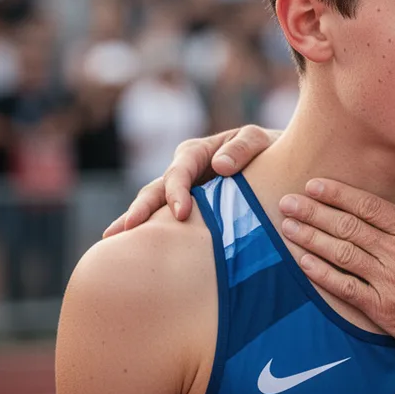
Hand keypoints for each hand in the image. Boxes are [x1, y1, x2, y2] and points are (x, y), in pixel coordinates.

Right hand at [103, 125, 279, 236]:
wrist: (280, 165)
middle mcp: (184, 173)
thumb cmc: (269, 148)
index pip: (179, 172)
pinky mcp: (190, 214)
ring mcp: (183, 194)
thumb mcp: (259, 139)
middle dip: (139, 210)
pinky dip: (151, 236)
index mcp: (197, 153)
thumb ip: (243, 147)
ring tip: (114, 245)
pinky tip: (135, 254)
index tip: (180, 213)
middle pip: (155, 191)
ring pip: (154, 209)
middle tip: (124, 232)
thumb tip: (219, 166)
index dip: (176, 192)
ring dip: (136, 225)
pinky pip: (168, 224)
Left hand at [279, 174, 394, 363]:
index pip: (369, 206)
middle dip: (313, 212)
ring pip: (342, 254)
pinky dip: (322, 274)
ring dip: (310, 238)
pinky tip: (303, 262)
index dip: (337, 194)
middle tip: (286, 201)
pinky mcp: (385, 311)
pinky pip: (346, 289)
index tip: (314, 185)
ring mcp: (391, 283)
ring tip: (286, 226)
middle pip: (348, 226)